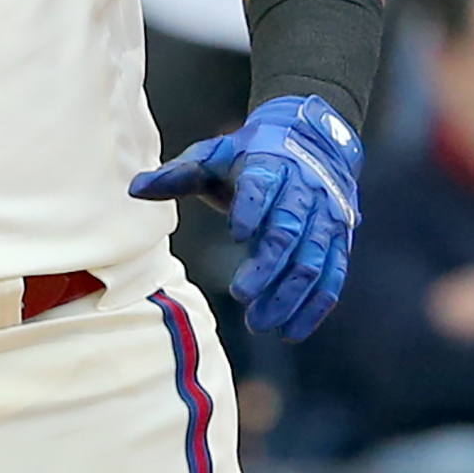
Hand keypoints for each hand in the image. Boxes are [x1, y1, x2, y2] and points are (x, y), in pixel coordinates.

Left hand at [129, 94, 361, 339]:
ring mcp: (325, 219)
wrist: (310, 140)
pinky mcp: (338, 241)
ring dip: (288, 295)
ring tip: (259, 323)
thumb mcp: (214, 157)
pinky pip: (332, 277)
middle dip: (267, 267)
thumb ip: (178, 175)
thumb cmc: (250, 157)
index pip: (261, 188)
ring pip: (312, 261)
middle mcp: (303, 192)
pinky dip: (315, 307)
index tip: (235, 234)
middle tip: (240, 295)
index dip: (251, 209)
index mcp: (269, 166)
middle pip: (288, 232)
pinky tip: (292, 332)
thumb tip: (135, 189)